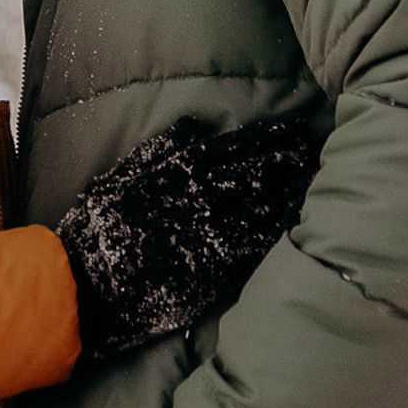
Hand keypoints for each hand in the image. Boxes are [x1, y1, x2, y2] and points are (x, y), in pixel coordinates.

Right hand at [55, 116, 323, 364]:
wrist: (90, 281)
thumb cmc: (100, 225)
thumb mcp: (124, 173)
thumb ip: (162, 147)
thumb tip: (197, 126)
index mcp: (182, 169)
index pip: (238, 147)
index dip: (271, 139)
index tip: (298, 131)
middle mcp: (204, 196)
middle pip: (259, 173)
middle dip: (290, 161)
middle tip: (316, 153)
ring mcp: (213, 233)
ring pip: (263, 206)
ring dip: (291, 192)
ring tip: (314, 182)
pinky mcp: (216, 268)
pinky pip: (256, 246)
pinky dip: (278, 232)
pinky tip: (297, 224)